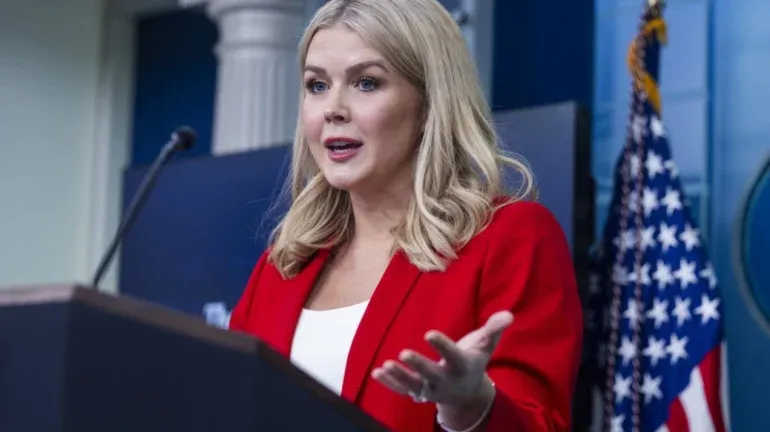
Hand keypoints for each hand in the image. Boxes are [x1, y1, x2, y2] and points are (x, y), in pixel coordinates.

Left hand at [371, 311, 513, 427]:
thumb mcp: (485, 346)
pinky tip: (377, 372)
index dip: (442, 346)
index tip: (429, 333)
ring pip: (413, 385)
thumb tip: (509, 314)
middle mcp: (446, 380)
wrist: (466, 394)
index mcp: (462, 366)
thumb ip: (494, 329)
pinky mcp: (417, 393)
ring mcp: (430, 389)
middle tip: (403, 353)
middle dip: (418, 365)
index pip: (453, 356)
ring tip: (385, 365)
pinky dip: (390, 383)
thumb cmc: (473, 361)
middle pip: (432, 374)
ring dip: (399, 377)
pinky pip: (402, 390)